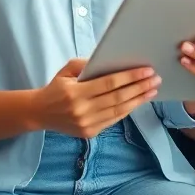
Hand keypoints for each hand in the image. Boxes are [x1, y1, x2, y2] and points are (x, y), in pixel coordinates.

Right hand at [30, 59, 158, 138]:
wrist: (39, 113)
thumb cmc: (56, 87)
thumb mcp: (67, 70)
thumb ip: (88, 64)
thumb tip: (113, 62)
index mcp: (75, 93)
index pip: (109, 84)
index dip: (130, 77)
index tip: (147, 70)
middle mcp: (82, 110)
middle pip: (118, 98)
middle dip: (139, 88)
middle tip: (156, 79)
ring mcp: (86, 124)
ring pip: (119, 111)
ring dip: (138, 100)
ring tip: (152, 90)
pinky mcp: (89, 133)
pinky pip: (113, 120)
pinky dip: (127, 110)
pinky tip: (138, 101)